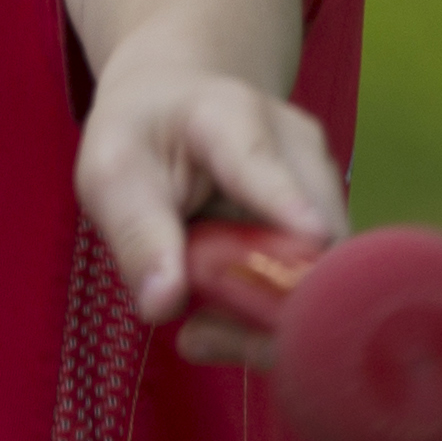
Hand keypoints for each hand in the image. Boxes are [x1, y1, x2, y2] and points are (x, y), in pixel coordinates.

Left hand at [76, 53, 349, 342]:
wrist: (177, 103)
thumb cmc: (140, 137)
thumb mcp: (111, 175)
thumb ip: (135, 234)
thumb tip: (163, 304)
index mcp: (229, 116)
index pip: (261, 161)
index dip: (287, 201)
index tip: (310, 237)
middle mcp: (297, 146)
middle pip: (314, 236)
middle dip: (270, 304)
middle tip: (200, 337)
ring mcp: (323, 182)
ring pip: (325, 270)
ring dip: (267, 318)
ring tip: (202, 332)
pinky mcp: (331, 217)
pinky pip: (316, 280)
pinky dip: (270, 313)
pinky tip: (223, 319)